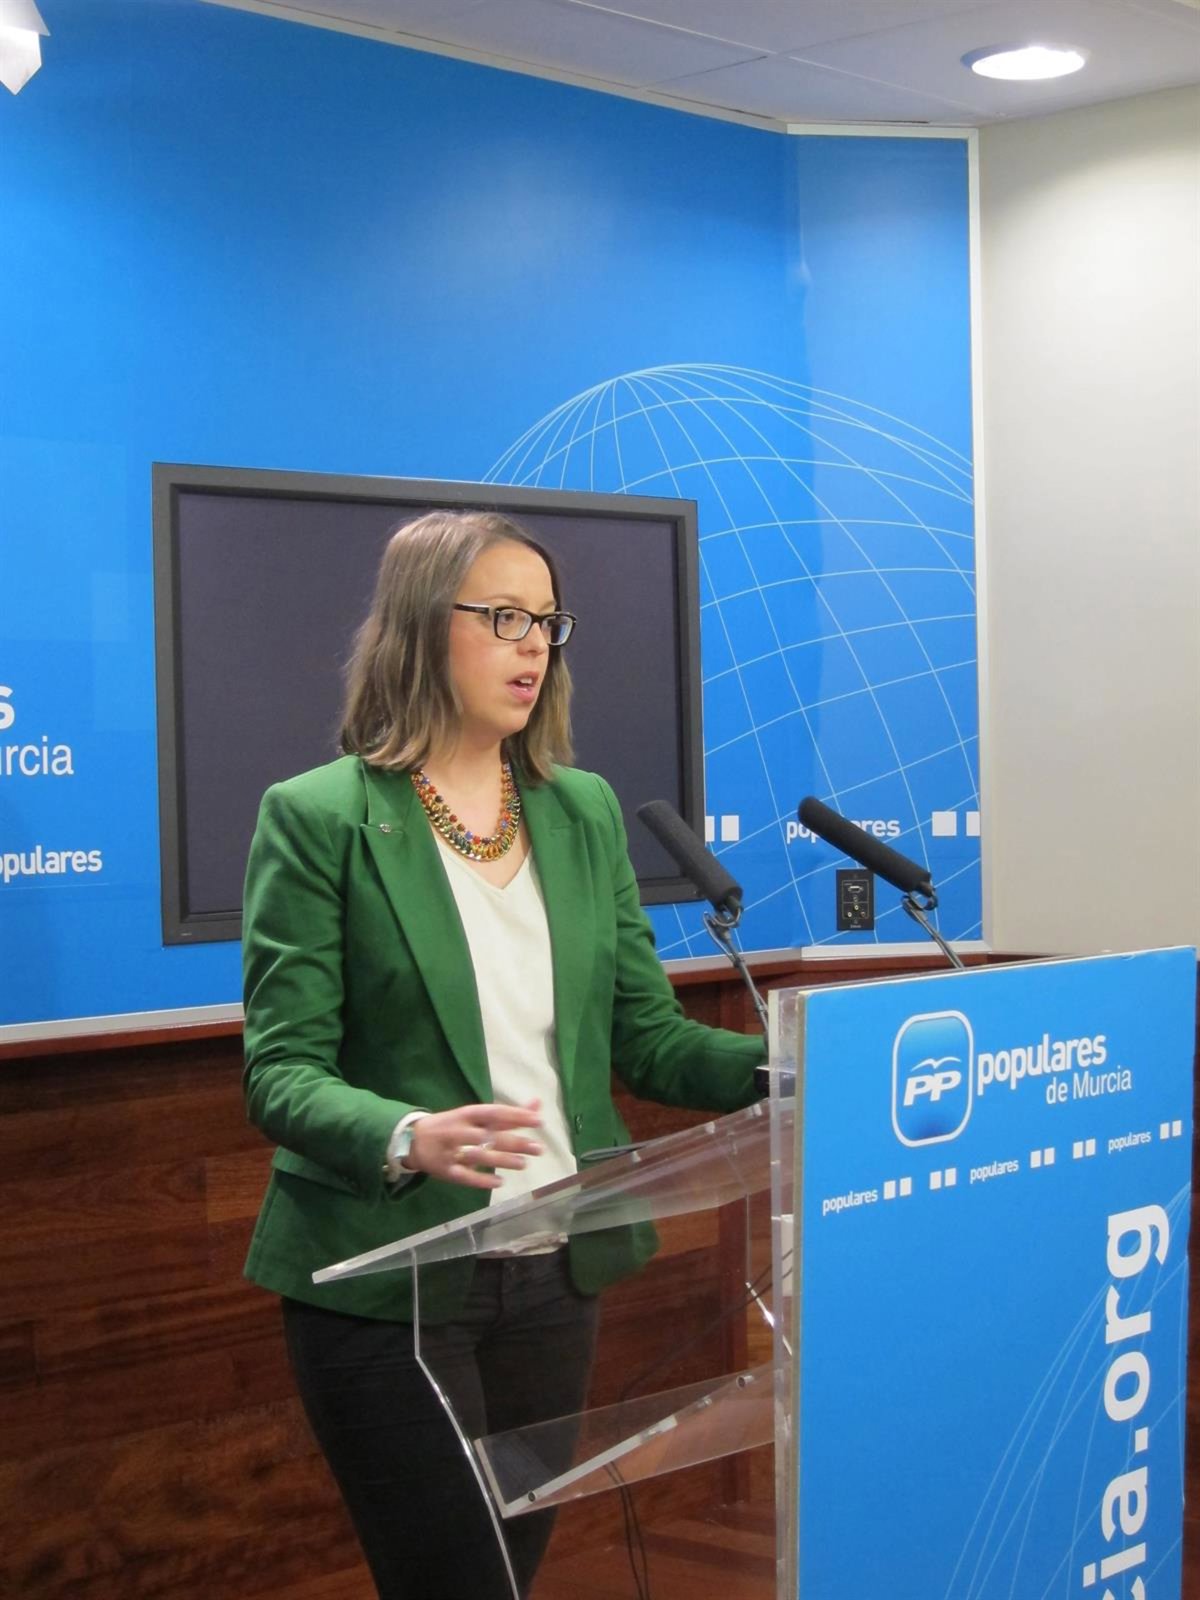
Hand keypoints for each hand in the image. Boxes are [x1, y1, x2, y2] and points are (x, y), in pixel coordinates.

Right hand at [405, 1100, 543, 1189]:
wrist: (412, 1139)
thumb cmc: (453, 1125)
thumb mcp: (477, 1116)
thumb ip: (507, 1115)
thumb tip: (537, 1105)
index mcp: (467, 1113)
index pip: (494, 1112)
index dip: (516, 1115)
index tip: (538, 1120)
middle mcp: (459, 1130)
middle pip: (489, 1135)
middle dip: (515, 1142)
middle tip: (538, 1148)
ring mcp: (450, 1151)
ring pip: (478, 1156)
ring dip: (502, 1160)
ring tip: (523, 1164)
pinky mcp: (445, 1170)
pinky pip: (465, 1176)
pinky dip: (482, 1180)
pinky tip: (500, 1183)